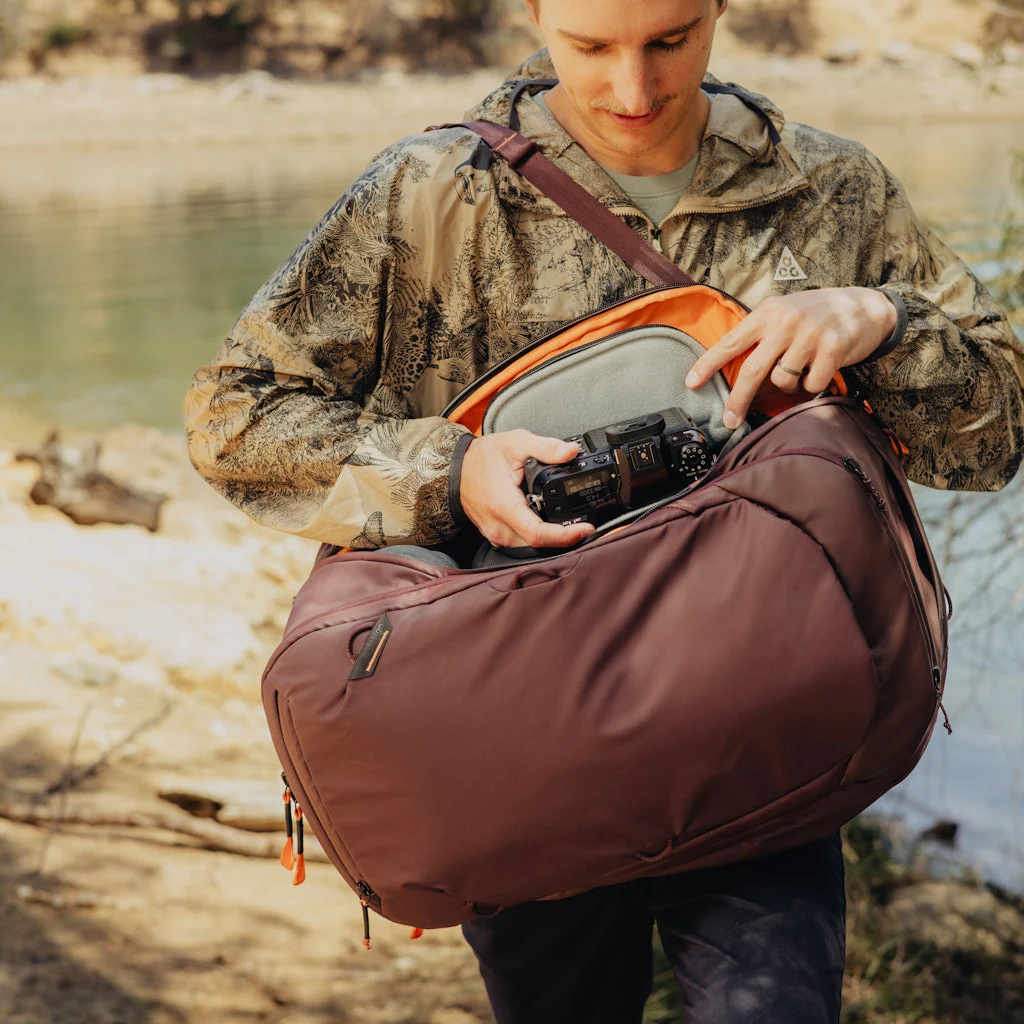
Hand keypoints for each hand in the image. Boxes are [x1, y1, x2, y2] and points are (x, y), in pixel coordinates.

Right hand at [460, 430, 596, 549]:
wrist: (454, 470)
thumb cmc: (480, 459)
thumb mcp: (514, 443)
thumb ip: (545, 447)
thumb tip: (570, 451)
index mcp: (505, 506)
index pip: (538, 534)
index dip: (565, 536)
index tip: (585, 529)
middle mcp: (499, 527)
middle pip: (540, 544)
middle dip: (565, 537)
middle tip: (583, 524)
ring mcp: (497, 535)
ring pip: (532, 547)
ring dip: (553, 538)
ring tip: (569, 523)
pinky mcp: (497, 537)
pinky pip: (522, 543)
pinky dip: (539, 535)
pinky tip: (548, 523)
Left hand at [685, 287, 896, 427]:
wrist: (867, 307)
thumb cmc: (817, 314)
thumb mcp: (784, 312)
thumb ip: (760, 333)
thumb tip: (728, 364)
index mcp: (768, 312)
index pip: (730, 342)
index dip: (708, 364)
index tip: (690, 383)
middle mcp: (786, 321)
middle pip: (752, 370)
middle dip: (738, 400)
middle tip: (729, 421)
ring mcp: (810, 335)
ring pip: (783, 381)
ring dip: (789, 386)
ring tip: (802, 369)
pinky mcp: (833, 349)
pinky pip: (811, 386)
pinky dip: (813, 386)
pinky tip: (821, 370)